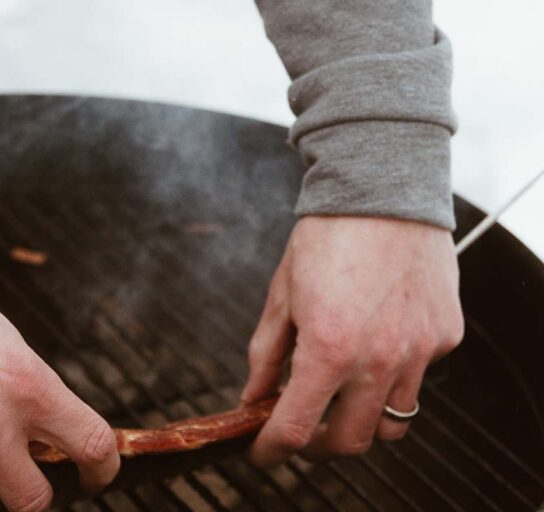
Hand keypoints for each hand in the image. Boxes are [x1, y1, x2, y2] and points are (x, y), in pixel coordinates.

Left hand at [241, 216, 463, 464]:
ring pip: (392, 423)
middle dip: (318, 447)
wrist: (383, 190)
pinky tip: (376, 347)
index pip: (296, 428)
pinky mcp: (444, 336)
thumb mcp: (281, 295)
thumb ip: (266, 354)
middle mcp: (379, 359)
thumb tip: (254, 397)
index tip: (264, 450)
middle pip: (350, 442)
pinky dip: (393, 378)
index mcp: (328, 348)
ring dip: (360, 421)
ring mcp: (418, 351)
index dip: (273, 449)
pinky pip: (418, 379)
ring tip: (340, 396)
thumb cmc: (326, 237)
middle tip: (302, 430)